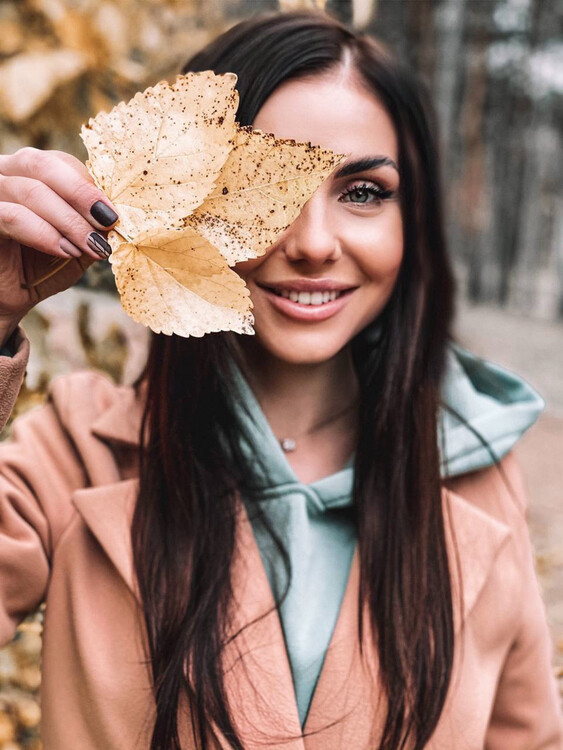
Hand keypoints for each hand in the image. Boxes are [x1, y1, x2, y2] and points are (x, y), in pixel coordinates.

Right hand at [0, 147, 118, 343]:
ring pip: (31, 191)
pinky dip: (44, 233)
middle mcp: (3, 175)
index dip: (88, 184)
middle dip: (81, 194)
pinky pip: (12, 216)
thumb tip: (114, 216)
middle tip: (107, 220)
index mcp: (26, 173)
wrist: (8, 300)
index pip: (59, 162)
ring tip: (91, 246)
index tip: (113, 213)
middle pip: (41, 165)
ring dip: (69, 221)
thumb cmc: (39, 268)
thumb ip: (92, 228)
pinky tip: (65, 251)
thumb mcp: (75, 245)